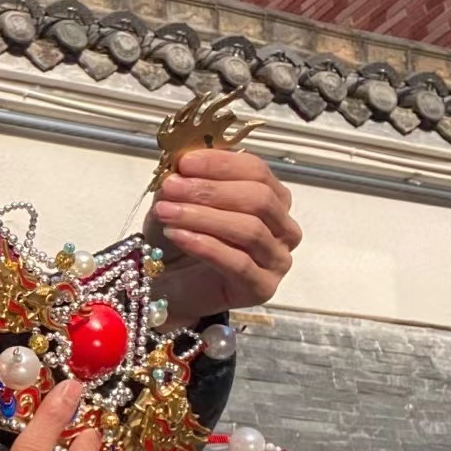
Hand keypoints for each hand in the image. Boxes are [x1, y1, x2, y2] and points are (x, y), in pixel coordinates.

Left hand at [143, 149, 301, 327]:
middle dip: (210, 190)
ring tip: (166, 212)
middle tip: (171, 187)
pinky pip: (239, 262)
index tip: (184, 163)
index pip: (257, 171)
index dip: (221, 164)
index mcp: (272, 199)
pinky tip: (177, 235)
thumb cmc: (180, 241)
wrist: (170, 287)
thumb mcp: (179, 202)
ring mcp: (277, 260)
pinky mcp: (263, 288)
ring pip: (250, 230)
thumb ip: (185, 181)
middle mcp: (284, 228)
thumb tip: (181, 164)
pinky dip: (205, 245)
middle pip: (258, 198)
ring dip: (203, 216)